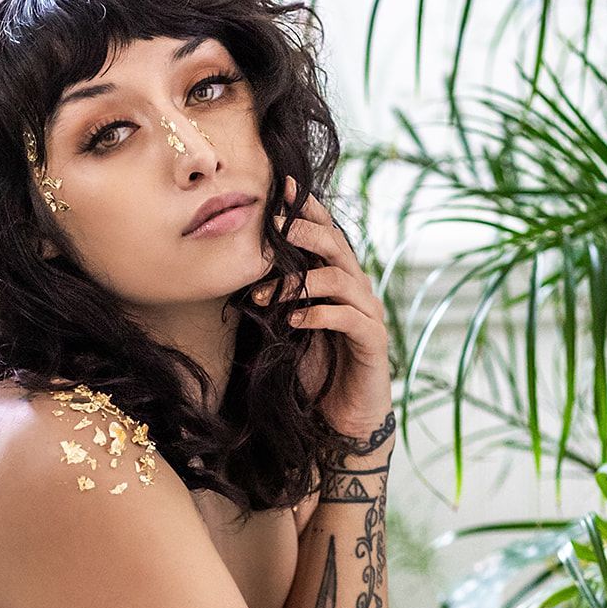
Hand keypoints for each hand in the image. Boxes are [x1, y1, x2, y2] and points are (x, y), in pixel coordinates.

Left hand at [253, 175, 391, 441]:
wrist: (340, 420)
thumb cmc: (312, 370)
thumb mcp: (286, 325)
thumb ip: (275, 296)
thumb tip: (234, 268)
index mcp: (338, 279)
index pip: (325, 233)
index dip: (307, 209)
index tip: (279, 187)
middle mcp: (358, 289)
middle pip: (336, 246)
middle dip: (304, 232)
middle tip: (272, 226)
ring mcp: (368, 314)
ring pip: (341, 278)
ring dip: (299, 283)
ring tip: (265, 294)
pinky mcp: (373, 342)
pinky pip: (349, 318)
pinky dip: (319, 315)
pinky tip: (293, 321)